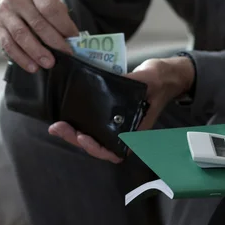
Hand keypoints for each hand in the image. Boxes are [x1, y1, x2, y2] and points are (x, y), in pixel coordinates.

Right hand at [0, 0, 77, 72]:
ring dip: (37, 52)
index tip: (74, 38)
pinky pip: (8, 45)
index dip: (64, 25)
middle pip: (37, 23)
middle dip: (54, 41)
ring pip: (21, 35)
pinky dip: (22, 58)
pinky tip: (33, 67)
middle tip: (67, 53)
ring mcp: (4, 11)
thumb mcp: (52, 1)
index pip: (50, 8)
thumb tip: (73, 40)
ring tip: (49, 63)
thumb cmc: (40, 3)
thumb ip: (61, 17)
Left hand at [49, 56, 194, 163]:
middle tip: (59, 127)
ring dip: (74, 133)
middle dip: (76, 139)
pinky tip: (66, 115)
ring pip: (93, 136)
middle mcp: (126, 130)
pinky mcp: (111, 114)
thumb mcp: (149, 79)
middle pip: (99, 145)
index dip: (97, 149)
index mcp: (138, 129)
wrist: (166, 74)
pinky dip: (79, 122)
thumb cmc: (162, 80)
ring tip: (58, 125)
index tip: (83, 137)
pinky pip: (93, 123)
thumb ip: (133, 82)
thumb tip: (113, 84)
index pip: (116, 150)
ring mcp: (118, 123)